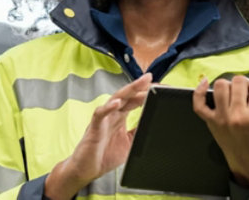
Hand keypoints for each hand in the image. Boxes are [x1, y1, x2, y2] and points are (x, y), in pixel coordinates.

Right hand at [44, 73, 151, 199]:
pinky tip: (117, 103)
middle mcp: (112, 114)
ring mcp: (103, 119)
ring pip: (115, 99)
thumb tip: (154, 120)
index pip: (135, 100)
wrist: (87, 170)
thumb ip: (139, 130)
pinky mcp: (94, 127)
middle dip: (140, 86)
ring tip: (140, 83)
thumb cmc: (105, 155)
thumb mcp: (130, 143)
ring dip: (128, 91)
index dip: (147, 93)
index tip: (161, 88)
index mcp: (120, 117)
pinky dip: (108, 108)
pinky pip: (100, 114)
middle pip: (127, 96)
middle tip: (152, 79)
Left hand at [192, 76, 248, 186]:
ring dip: (229, 86)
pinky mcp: (211, 121)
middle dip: (246, 84)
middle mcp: (238, 117)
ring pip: (221, 86)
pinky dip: (199, 91)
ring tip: (235, 93)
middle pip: (239, 82)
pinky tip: (205, 83)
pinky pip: (199, 103)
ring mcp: (222, 119)